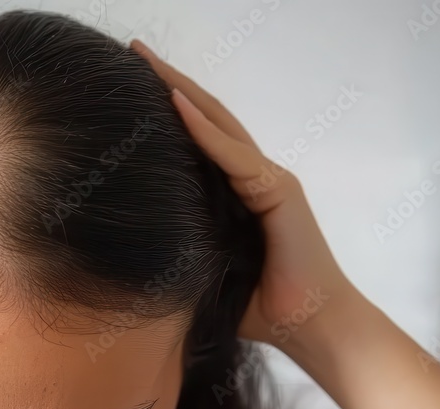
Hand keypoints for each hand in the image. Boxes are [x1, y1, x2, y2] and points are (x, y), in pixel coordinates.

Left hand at [131, 39, 354, 347]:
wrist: (309, 326)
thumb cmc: (260, 305)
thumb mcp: (208, 268)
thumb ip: (183, 248)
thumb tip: (132, 252)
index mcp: (235, 193)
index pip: (197, 140)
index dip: (168, 110)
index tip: (131, 87)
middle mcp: (253, 177)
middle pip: (206, 119)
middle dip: (170, 84)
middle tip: (135, 52)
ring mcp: (268, 179)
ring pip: (219, 125)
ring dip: (182, 91)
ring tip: (148, 63)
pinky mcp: (280, 191)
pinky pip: (234, 155)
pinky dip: (204, 130)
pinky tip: (176, 104)